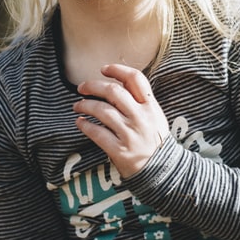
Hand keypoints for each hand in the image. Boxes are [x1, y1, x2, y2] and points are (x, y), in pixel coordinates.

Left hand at [74, 63, 171, 178]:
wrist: (162, 169)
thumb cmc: (154, 139)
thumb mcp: (154, 116)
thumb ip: (139, 100)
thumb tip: (117, 82)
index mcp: (150, 106)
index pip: (135, 79)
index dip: (117, 70)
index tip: (103, 69)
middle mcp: (141, 118)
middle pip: (113, 92)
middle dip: (93, 86)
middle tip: (82, 88)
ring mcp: (130, 134)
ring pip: (102, 111)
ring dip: (85, 105)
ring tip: (78, 106)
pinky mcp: (119, 150)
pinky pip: (97, 133)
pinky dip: (85, 126)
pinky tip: (80, 123)